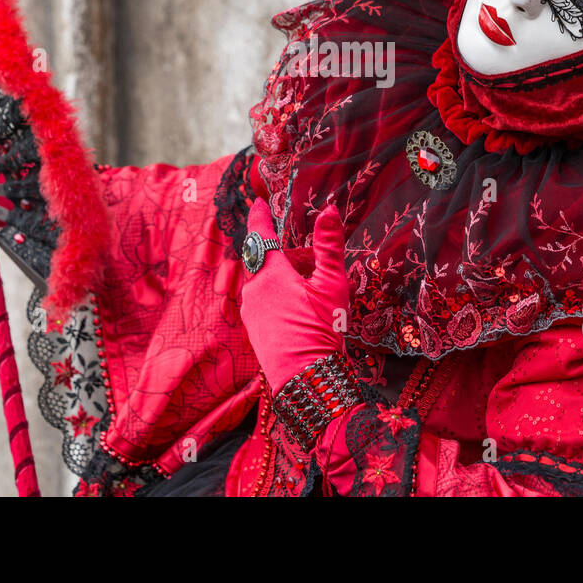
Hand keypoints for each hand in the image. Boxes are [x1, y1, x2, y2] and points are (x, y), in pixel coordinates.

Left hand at [238, 199, 350, 391]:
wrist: (307, 379)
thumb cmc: (322, 329)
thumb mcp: (332, 284)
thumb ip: (329, 246)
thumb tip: (329, 211)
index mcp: (271, 274)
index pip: (260, 235)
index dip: (260, 217)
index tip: (257, 203)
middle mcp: (254, 289)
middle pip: (266, 260)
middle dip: (285, 255)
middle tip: (310, 260)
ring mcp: (251, 311)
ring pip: (264, 282)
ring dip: (283, 277)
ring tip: (311, 289)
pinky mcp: (253, 329)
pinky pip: (262, 301)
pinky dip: (278, 296)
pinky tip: (300, 310)